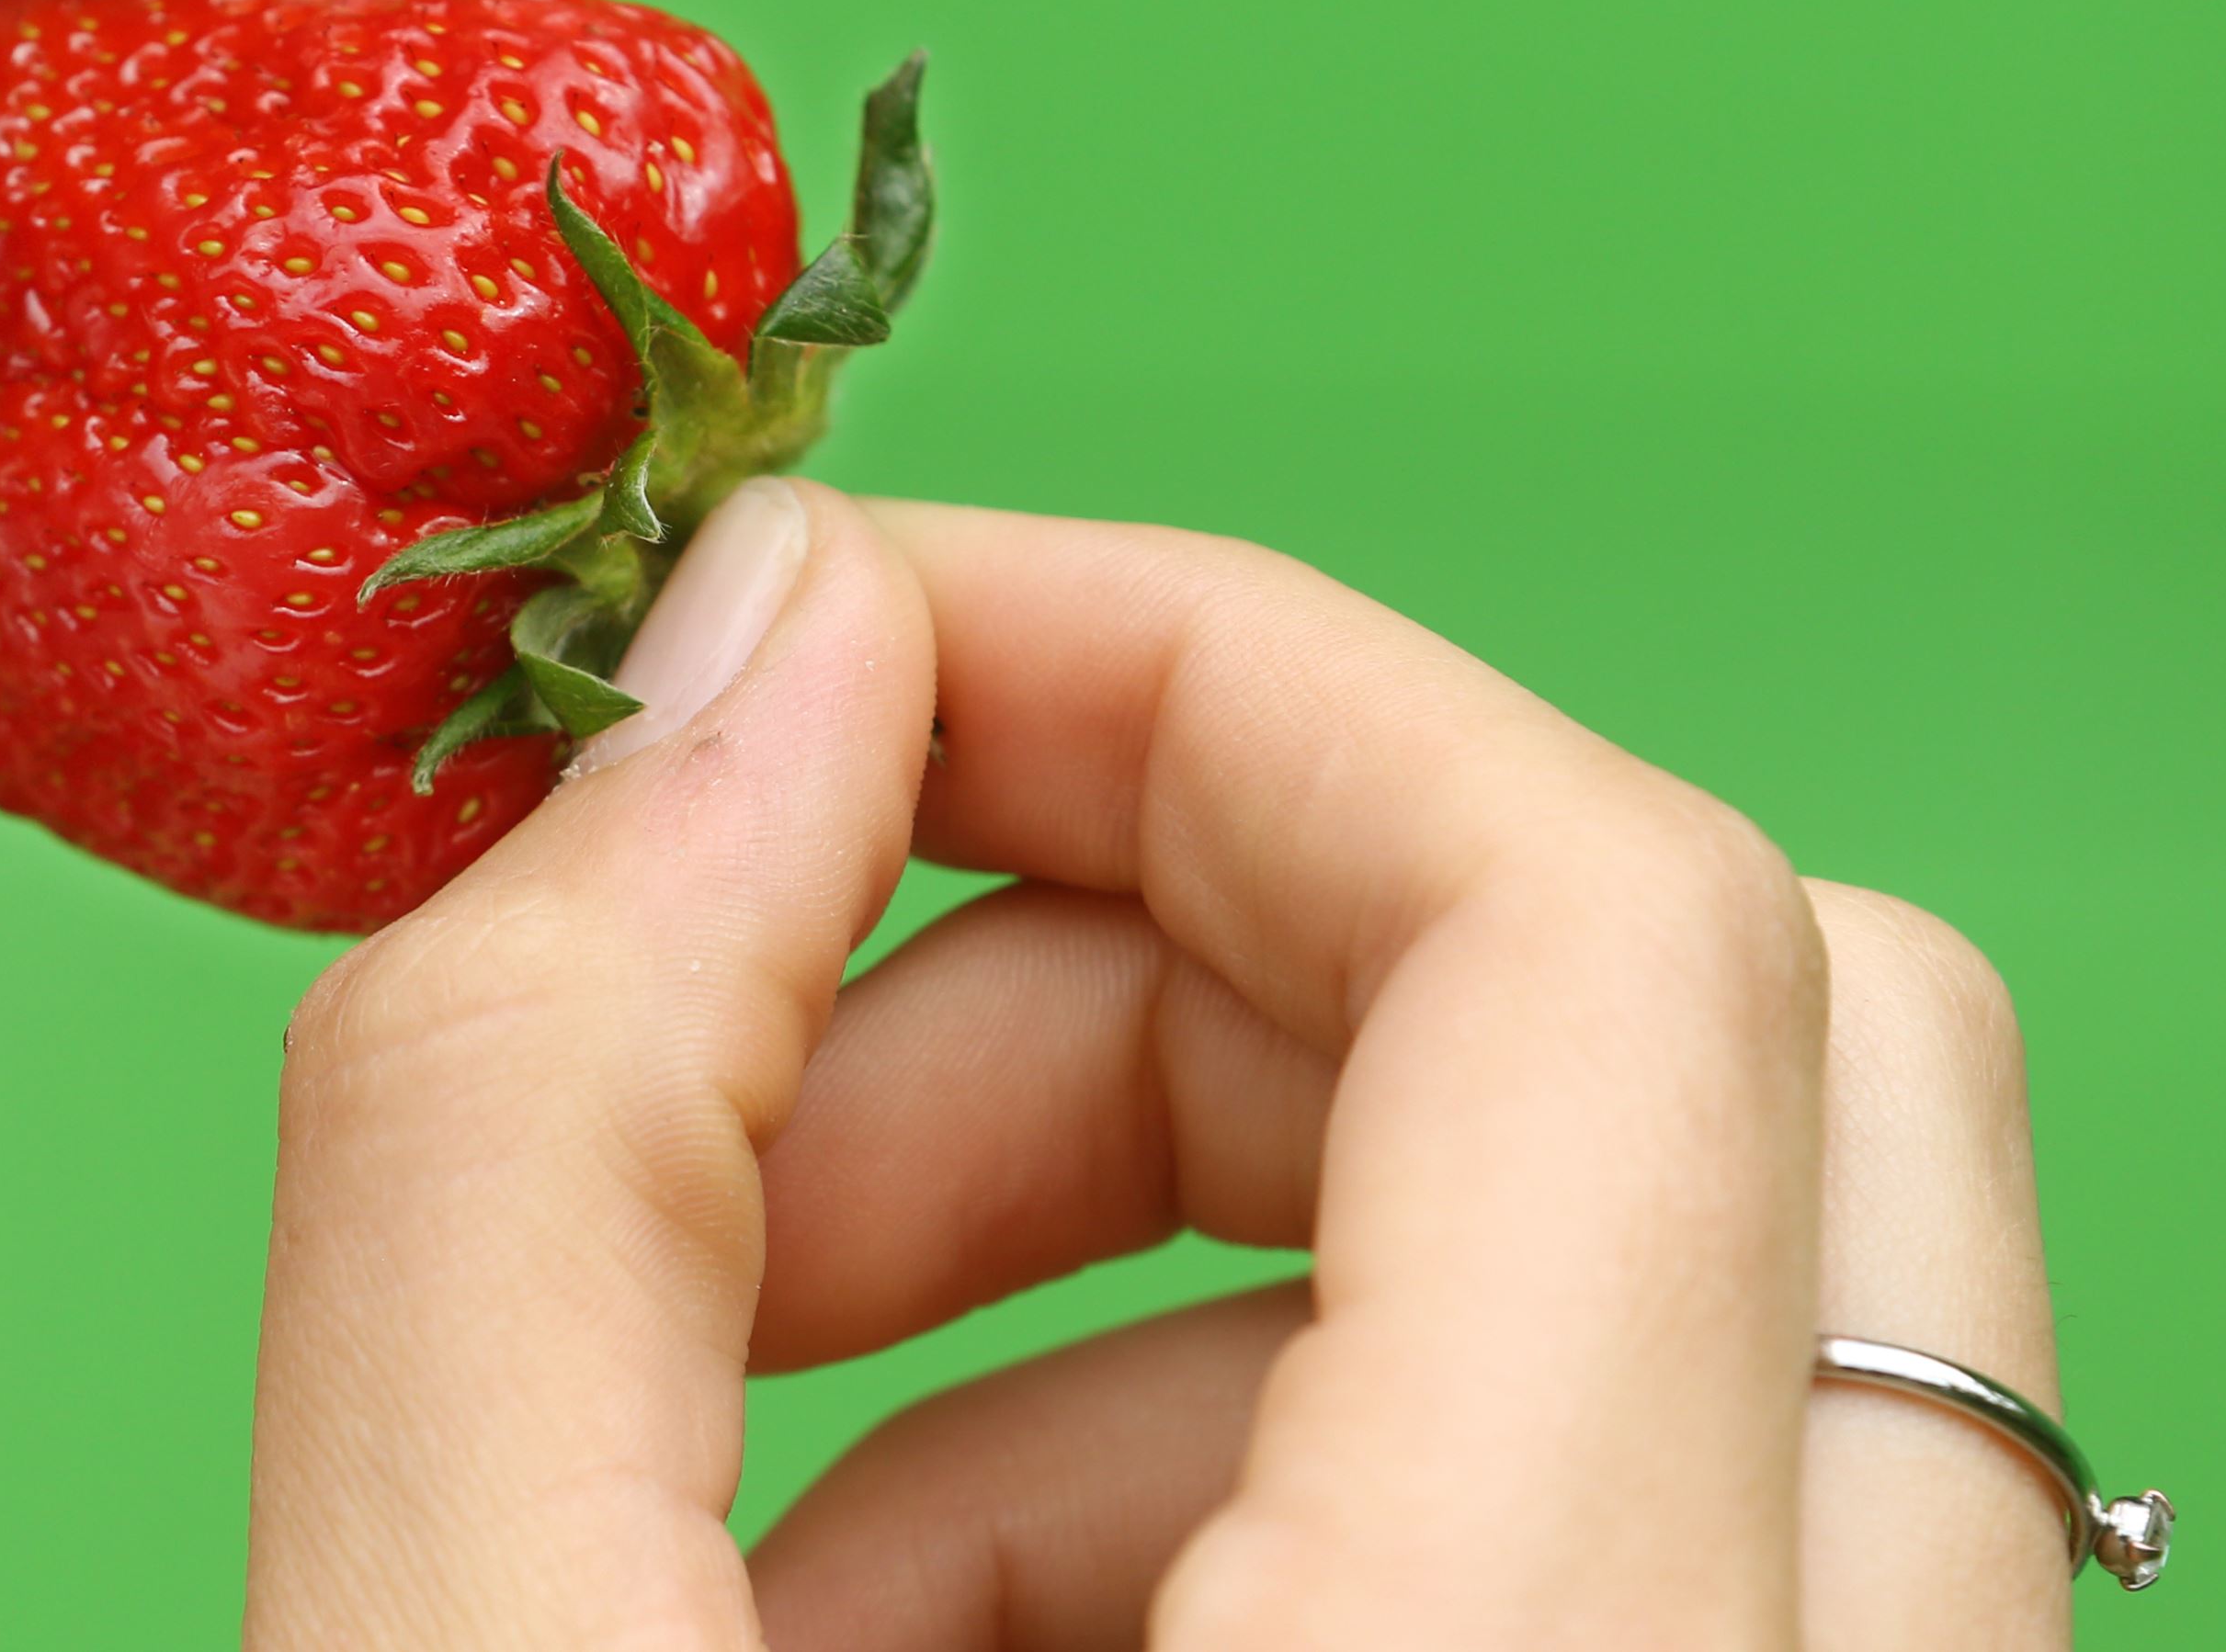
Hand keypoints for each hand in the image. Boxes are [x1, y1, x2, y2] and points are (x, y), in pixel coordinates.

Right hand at [246, 483, 2064, 1646]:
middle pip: (1688, 1045)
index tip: (804, 669)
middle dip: (1158, 947)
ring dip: (1145, 1260)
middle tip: (760, 1089)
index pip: (1598, 928)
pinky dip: (1220, 1482)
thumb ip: (537, 1160)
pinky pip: (1592, 1521)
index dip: (1184, 672)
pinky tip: (865, 1633)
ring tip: (735, 1459)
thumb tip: (731, 674)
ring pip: (1636, 1290)